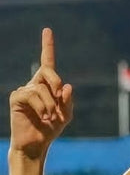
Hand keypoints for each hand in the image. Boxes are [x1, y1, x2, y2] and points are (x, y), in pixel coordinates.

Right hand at [9, 28, 72, 158]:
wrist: (37, 144)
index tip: (47, 30)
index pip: (47, 62)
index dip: (47, 46)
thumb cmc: (51, 128)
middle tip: (59, 95)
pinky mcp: (16, 98)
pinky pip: (31, 95)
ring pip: (41, 88)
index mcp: (47, 86)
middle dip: (56, 80)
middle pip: (47, 70)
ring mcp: (24, 91)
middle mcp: (34, 85)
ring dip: (50, 103)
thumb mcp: (66, 114)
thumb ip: (68, 101)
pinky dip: (41, 107)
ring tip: (50, 116)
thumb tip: (66, 86)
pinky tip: (43, 116)